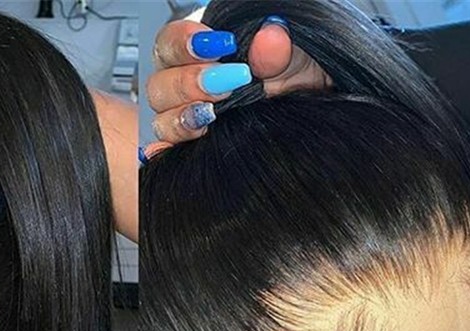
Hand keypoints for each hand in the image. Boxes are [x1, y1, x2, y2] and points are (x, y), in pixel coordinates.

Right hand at [145, 15, 330, 153]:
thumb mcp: (296, 59)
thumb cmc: (297, 82)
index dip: (183, 43)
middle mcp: (185, 87)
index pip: (169, 44)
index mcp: (199, 54)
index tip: (219, 46)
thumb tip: (270, 37)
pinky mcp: (191, 152)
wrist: (310, 118)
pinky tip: (182, 148)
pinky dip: (168, 153)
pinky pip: (169, 154)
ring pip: (161, 120)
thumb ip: (278, 48)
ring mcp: (186, 122)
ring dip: (183, 118)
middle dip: (188, 83)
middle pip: (158, 85)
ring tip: (213, 116)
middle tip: (224, 84)